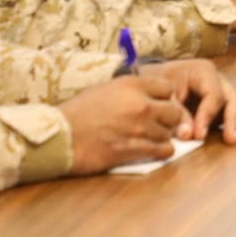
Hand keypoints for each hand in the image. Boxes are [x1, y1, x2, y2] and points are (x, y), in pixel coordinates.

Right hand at [59, 75, 186, 174]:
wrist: (61, 136)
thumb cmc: (77, 112)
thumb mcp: (103, 88)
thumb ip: (128, 88)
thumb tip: (143, 92)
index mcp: (132, 85)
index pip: (168, 87)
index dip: (165, 96)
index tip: (158, 103)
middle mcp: (140, 105)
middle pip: (175, 111)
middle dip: (169, 118)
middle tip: (159, 123)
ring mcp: (139, 128)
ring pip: (170, 132)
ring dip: (163, 136)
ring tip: (151, 137)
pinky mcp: (134, 150)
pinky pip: (164, 150)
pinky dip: (162, 151)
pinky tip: (153, 150)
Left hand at [136, 60, 235, 144]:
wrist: (156, 79)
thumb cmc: (160, 84)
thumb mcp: (164, 94)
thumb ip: (176, 112)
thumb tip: (187, 134)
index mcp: (203, 72)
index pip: (212, 94)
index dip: (207, 115)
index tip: (198, 135)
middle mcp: (219, 80)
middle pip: (233, 97)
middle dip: (233, 119)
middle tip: (231, 139)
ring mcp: (225, 91)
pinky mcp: (225, 104)